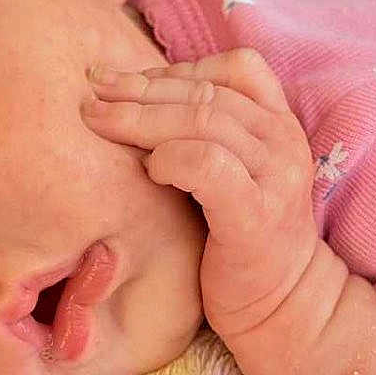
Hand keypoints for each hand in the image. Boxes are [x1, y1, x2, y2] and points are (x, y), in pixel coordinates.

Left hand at [82, 47, 322, 341]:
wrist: (283, 307)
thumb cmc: (240, 239)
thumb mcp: (234, 173)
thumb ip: (205, 135)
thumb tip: (134, 98)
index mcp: (279, 124)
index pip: (236, 67)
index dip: (177, 68)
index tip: (128, 82)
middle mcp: (283, 141)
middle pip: (205, 91)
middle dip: (141, 88)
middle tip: (93, 91)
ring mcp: (274, 176)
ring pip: (202, 119)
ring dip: (141, 117)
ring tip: (97, 122)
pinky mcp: (256, 215)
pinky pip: (206, 164)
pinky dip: (169, 158)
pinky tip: (147, 170)